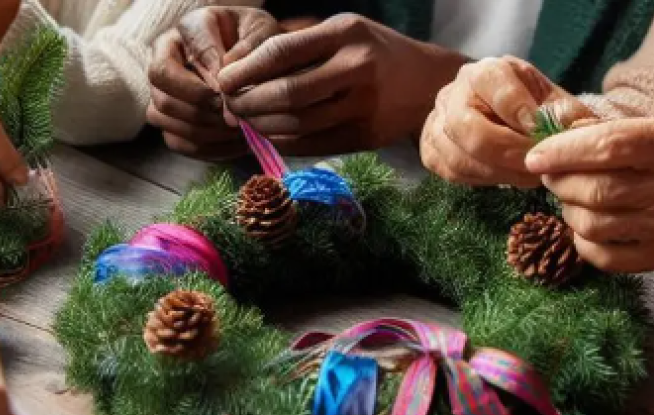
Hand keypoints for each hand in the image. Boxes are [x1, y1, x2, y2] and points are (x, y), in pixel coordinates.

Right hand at [148, 8, 280, 160]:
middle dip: (202, 112)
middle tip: (234, 116)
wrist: (267, 62)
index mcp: (187, 30)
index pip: (171, 64)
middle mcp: (168, 58)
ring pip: (164, 119)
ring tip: (236, 128)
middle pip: (162, 96)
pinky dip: (209, 147)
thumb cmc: (263, 44)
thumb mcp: (261, 33)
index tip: (231, 93)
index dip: (201, 85)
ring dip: (205, 131)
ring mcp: (165, 91)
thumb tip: (222, 85)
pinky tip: (235, 141)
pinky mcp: (175, 121)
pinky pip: (180, 143)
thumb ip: (245, 51)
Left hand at [218, 13, 467, 154]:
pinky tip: (270, 135)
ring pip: (297, 123)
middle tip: (230, 105)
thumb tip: (238, 67)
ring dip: (262, 126)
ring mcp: (363, 106)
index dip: (245, 70)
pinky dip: (283, 142)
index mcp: (346, 34)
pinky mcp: (364, 137)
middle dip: (249, 103)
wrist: (430, 85)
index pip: (281, 53)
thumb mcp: (344, 31)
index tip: (223, 80)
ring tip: (246, 121)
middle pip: (286, 93)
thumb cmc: (376, 52)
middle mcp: (357, 68)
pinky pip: (312, 144)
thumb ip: (297, 44)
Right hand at [421, 56, 594, 187]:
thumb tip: (579, 130)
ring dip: (501, 174)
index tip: (546, 137)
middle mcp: (453, 94)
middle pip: (472, 132)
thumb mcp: (549, 100)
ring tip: (532, 177)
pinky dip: (486, 182)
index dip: (523, 117)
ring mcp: (437, 124)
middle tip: (541, 168)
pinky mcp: (432, 153)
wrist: (492, 113)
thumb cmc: (528, 106)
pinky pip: (455, 174)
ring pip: (462, 158)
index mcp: (484, 72)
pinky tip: (510, 179)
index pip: (498, 91)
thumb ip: (564, 113)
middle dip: (511, 155)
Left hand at [526, 117, 653, 270]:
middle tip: (551, 175)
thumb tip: (558, 138)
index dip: (564, 152)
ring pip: (594, 224)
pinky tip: (585, 227)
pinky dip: (583, 242)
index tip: (535, 156)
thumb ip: (617, 133)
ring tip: (571, 198)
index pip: (608, 146)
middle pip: (596, 189)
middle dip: (560, 182)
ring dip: (568, 210)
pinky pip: (605, 257)